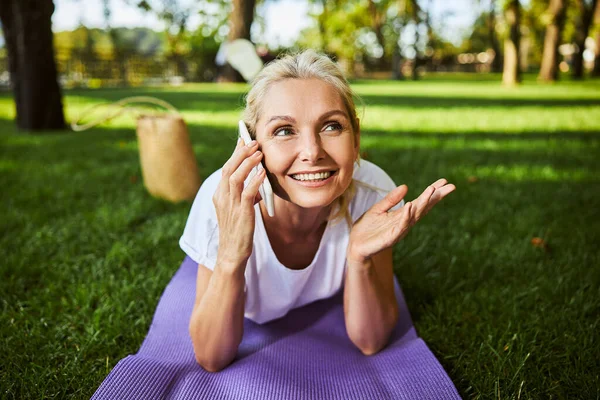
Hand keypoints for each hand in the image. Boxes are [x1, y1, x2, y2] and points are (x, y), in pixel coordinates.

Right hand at [212, 139, 265, 270]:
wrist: (231, 254)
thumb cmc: (237, 232)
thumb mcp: (238, 210)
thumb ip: (245, 195)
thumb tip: (256, 182)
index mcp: (219, 195)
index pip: (226, 169)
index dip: (235, 154)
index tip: (243, 141)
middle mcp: (222, 198)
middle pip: (228, 169)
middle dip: (241, 153)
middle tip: (253, 142)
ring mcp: (230, 206)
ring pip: (235, 177)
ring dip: (247, 163)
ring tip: (258, 153)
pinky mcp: (241, 214)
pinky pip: (247, 193)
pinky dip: (254, 181)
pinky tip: (263, 173)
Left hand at [347, 179, 455, 263]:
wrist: (355, 246)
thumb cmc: (367, 228)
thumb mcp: (378, 209)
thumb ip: (391, 199)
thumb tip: (406, 186)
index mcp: (402, 215)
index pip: (420, 202)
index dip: (432, 193)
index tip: (444, 181)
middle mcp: (404, 222)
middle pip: (423, 208)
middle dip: (436, 197)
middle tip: (450, 186)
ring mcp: (399, 230)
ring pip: (414, 215)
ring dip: (423, 202)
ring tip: (431, 190)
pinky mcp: (390, 238)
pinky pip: (400, 225)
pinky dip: (406, 215)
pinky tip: (410, 205)